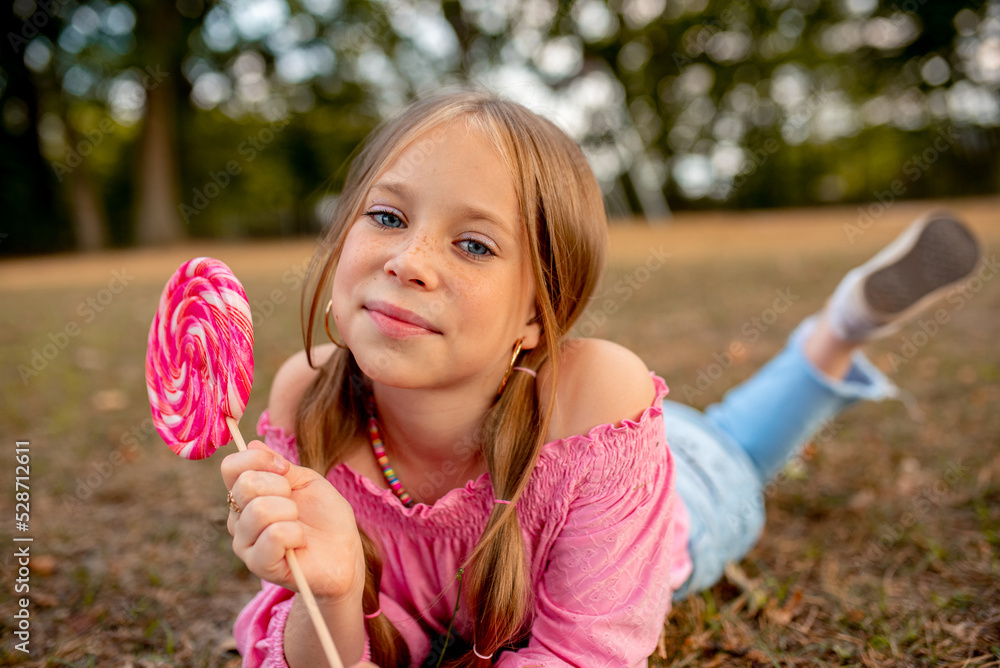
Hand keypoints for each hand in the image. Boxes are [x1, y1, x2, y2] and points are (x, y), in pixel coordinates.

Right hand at [221, 441, 364, 602]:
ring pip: (259, 510)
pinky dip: (296, 534)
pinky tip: (300, 542)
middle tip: (295, 504)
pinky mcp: (259, 565)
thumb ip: (279, 466)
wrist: (343, 554)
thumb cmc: (325, 517)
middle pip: (245, 485)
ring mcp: (245, 543)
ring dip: (291, 512)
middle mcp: (238, 518)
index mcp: (247, 495)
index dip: (258, 459)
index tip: (285, 468)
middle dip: (280, 487)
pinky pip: (274, 535)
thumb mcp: (307, 482)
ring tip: (299, 525)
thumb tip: (251, 444)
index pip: (231, 467)